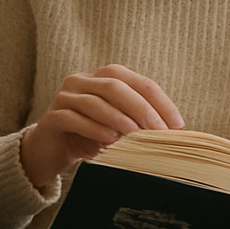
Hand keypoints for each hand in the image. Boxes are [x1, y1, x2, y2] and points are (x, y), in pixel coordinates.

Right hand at [20, 65, 183, 191]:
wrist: (52, 150)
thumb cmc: (92, 136)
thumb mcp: (119, 128)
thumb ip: (140, 123)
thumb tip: (172, 132)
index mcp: (106, 78)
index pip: (139, 82)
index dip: (160, 101)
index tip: (177, 124)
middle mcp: (84, 80)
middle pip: (116, 86)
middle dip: (141, 108)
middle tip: (158, 130)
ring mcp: (66, 96)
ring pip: (95, 101)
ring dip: (118, 118)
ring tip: (135, 134)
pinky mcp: (53, 117)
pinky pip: (74, 118)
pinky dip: (94, 128)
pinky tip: (109, 140)